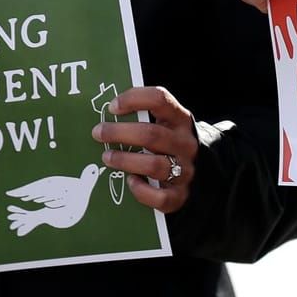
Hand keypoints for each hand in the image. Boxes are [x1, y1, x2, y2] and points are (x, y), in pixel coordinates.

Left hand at [94, 87, 198, 214]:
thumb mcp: (163, 123)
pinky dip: (142, 190)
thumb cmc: (168, 143)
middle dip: (119, 133)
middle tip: (98, 133)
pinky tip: (130, 181)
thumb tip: (105, 113)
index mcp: (180, 119)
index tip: (112, 107)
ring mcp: (185, 170)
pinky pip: (160, 197)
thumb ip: (141, 116)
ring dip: (125, 160)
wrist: (199, 171)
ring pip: (154, 165)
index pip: (160, 99)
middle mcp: (185, 143)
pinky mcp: (180, 195)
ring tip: (107, 157)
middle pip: (151, 134)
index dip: (134, 99)